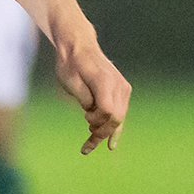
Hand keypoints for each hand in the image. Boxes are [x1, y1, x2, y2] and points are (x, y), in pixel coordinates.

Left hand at [54, 34, 129, 153]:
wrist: (80, 46)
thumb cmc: (70, 64)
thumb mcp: (70, 81)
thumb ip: (83, 98)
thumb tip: (92, 113)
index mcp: (105, 81)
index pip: (107, 111)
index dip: (96, 120)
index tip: (85, 118)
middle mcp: (118, 85)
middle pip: (116, 118)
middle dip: (102, 133)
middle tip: (86, 143)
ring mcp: (123, 88)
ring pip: (119, 118)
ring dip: (106, 133)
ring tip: (89, 146)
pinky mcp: (122, 91)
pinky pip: (120, 113)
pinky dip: (114, 128)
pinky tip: (110, 144)